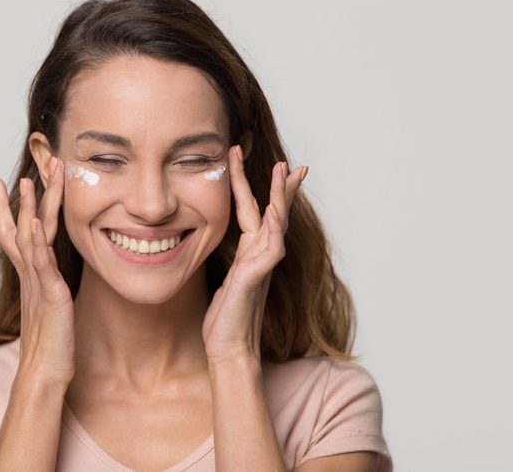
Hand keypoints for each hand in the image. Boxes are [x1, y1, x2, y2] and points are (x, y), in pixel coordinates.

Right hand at [0, 157, 74, 385]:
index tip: (6, 184)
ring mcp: (38, 283)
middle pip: (23, 228)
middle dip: (24, 198)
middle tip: (27, 170)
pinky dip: (36, 240)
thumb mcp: (49, 306)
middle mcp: (30, 275)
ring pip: (31, 238)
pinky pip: (41, 263)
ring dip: (29, 208)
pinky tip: (35, 220)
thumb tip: (51, 276)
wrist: (43, 372)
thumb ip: (48, 286)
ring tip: (29, 182)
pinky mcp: (50, 294)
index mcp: (31, 275)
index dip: (9, 209)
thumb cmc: (49, 343)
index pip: (16, 234)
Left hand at [202, 146, 306, 363]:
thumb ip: (234, 264)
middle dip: (279, 186)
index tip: (267, 167)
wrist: (229, 349)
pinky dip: (274, 228)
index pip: (257, 214)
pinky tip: (275, 211)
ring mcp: (260, 266)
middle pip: (273, 213)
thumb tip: (228, 251)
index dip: (260, 189)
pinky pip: (270, 248)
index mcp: (249, 254)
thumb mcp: (226, 282)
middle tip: (287, 162)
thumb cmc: (226, 320)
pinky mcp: (255, 278)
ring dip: (279, 197)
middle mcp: (259, 256)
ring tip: (283, 171)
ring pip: (275, 224)